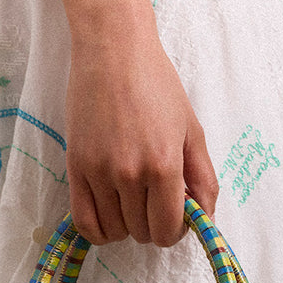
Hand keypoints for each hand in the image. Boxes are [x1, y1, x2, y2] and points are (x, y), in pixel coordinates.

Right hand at [65, 17, 217, 246]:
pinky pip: (85, 223)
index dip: (175, 231)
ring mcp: (100, 172)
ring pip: (115, 231)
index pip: (168, 231)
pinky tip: (110, 214)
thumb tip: (206, 220)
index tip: (175, 214)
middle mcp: (131, 173)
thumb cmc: (157, 84)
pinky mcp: (76, 167)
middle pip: (142, 233)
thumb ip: (204, 179)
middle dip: (152, 225)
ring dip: (126, 224)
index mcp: (164, 165)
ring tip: (131, 199)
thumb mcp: (192, 130)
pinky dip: (99, 230)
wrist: (113, 48)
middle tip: (154, 200)